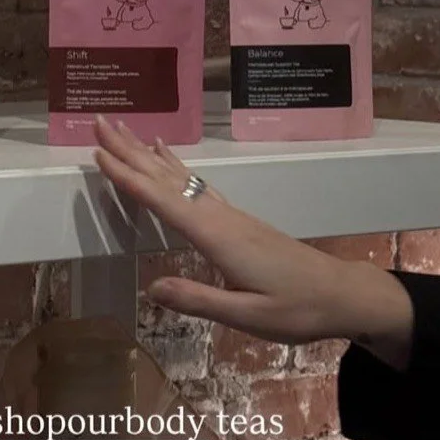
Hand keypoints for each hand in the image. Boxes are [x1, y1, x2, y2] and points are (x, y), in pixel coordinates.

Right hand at [93, 117, 414, 369]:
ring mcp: (230, 214)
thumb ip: (199, 300)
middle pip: (167, 178)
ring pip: (180, 176)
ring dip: (147, 153)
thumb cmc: (297, 309)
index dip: (129, 179)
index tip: (99, 154)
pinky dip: (174, 165)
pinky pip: (196, 184)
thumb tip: (150, 288)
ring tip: (123, 130)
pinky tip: (165, 156)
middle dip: (130, 151)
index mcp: (218, 237)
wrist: (340, 294)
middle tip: (99, 123)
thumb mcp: (248, 316)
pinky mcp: (236, 218)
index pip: (164, 202)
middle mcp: (220, 217)